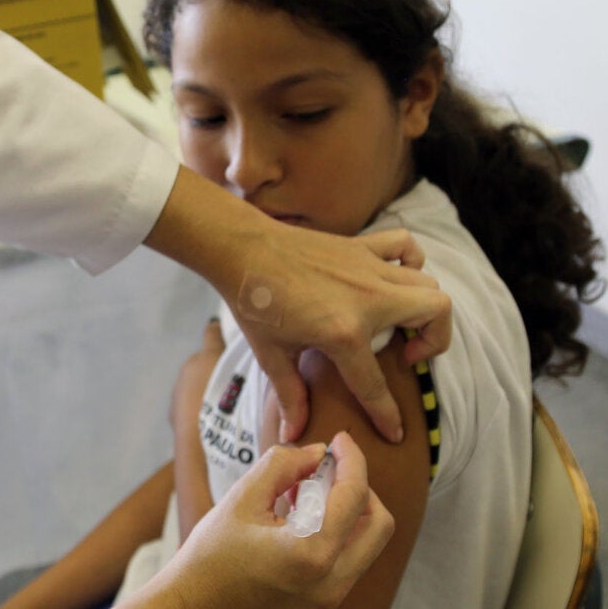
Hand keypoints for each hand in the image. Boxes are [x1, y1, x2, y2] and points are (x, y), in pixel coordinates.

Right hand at [126, 433, 393, 608]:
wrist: (196, 602)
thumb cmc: (211, 555)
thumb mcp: (242, 499)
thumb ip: (282, 466)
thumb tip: (317, 453)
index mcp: (311, 554)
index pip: (354, 496)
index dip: (352, 460)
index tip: (340, 441)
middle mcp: (332, 581)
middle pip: (379, 524)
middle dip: (359, 488)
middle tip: (328, 469)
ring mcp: (331, 595)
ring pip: (368, 542)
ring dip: (348, 509)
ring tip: (303, 493)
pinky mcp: (325, 599)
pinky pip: (350, 556)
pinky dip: (337, 528)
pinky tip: (301, 515)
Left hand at [144, 169, 450, 444]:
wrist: (242, 250)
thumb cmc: (254, 302)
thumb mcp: (271, 354)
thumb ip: (290, 395)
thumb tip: (293, 434)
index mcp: (343, 333)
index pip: (375, 385)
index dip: (387, 416)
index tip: (396, 433)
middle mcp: (368, 298)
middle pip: (436, 313)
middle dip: (435, 341)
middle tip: (405, 354)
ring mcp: (368, 268)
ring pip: (429, 282)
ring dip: (424, 307)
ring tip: (399, 324)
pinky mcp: (361, 246)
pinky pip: (406, 245)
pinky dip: (412, 260)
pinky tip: (394, 278)